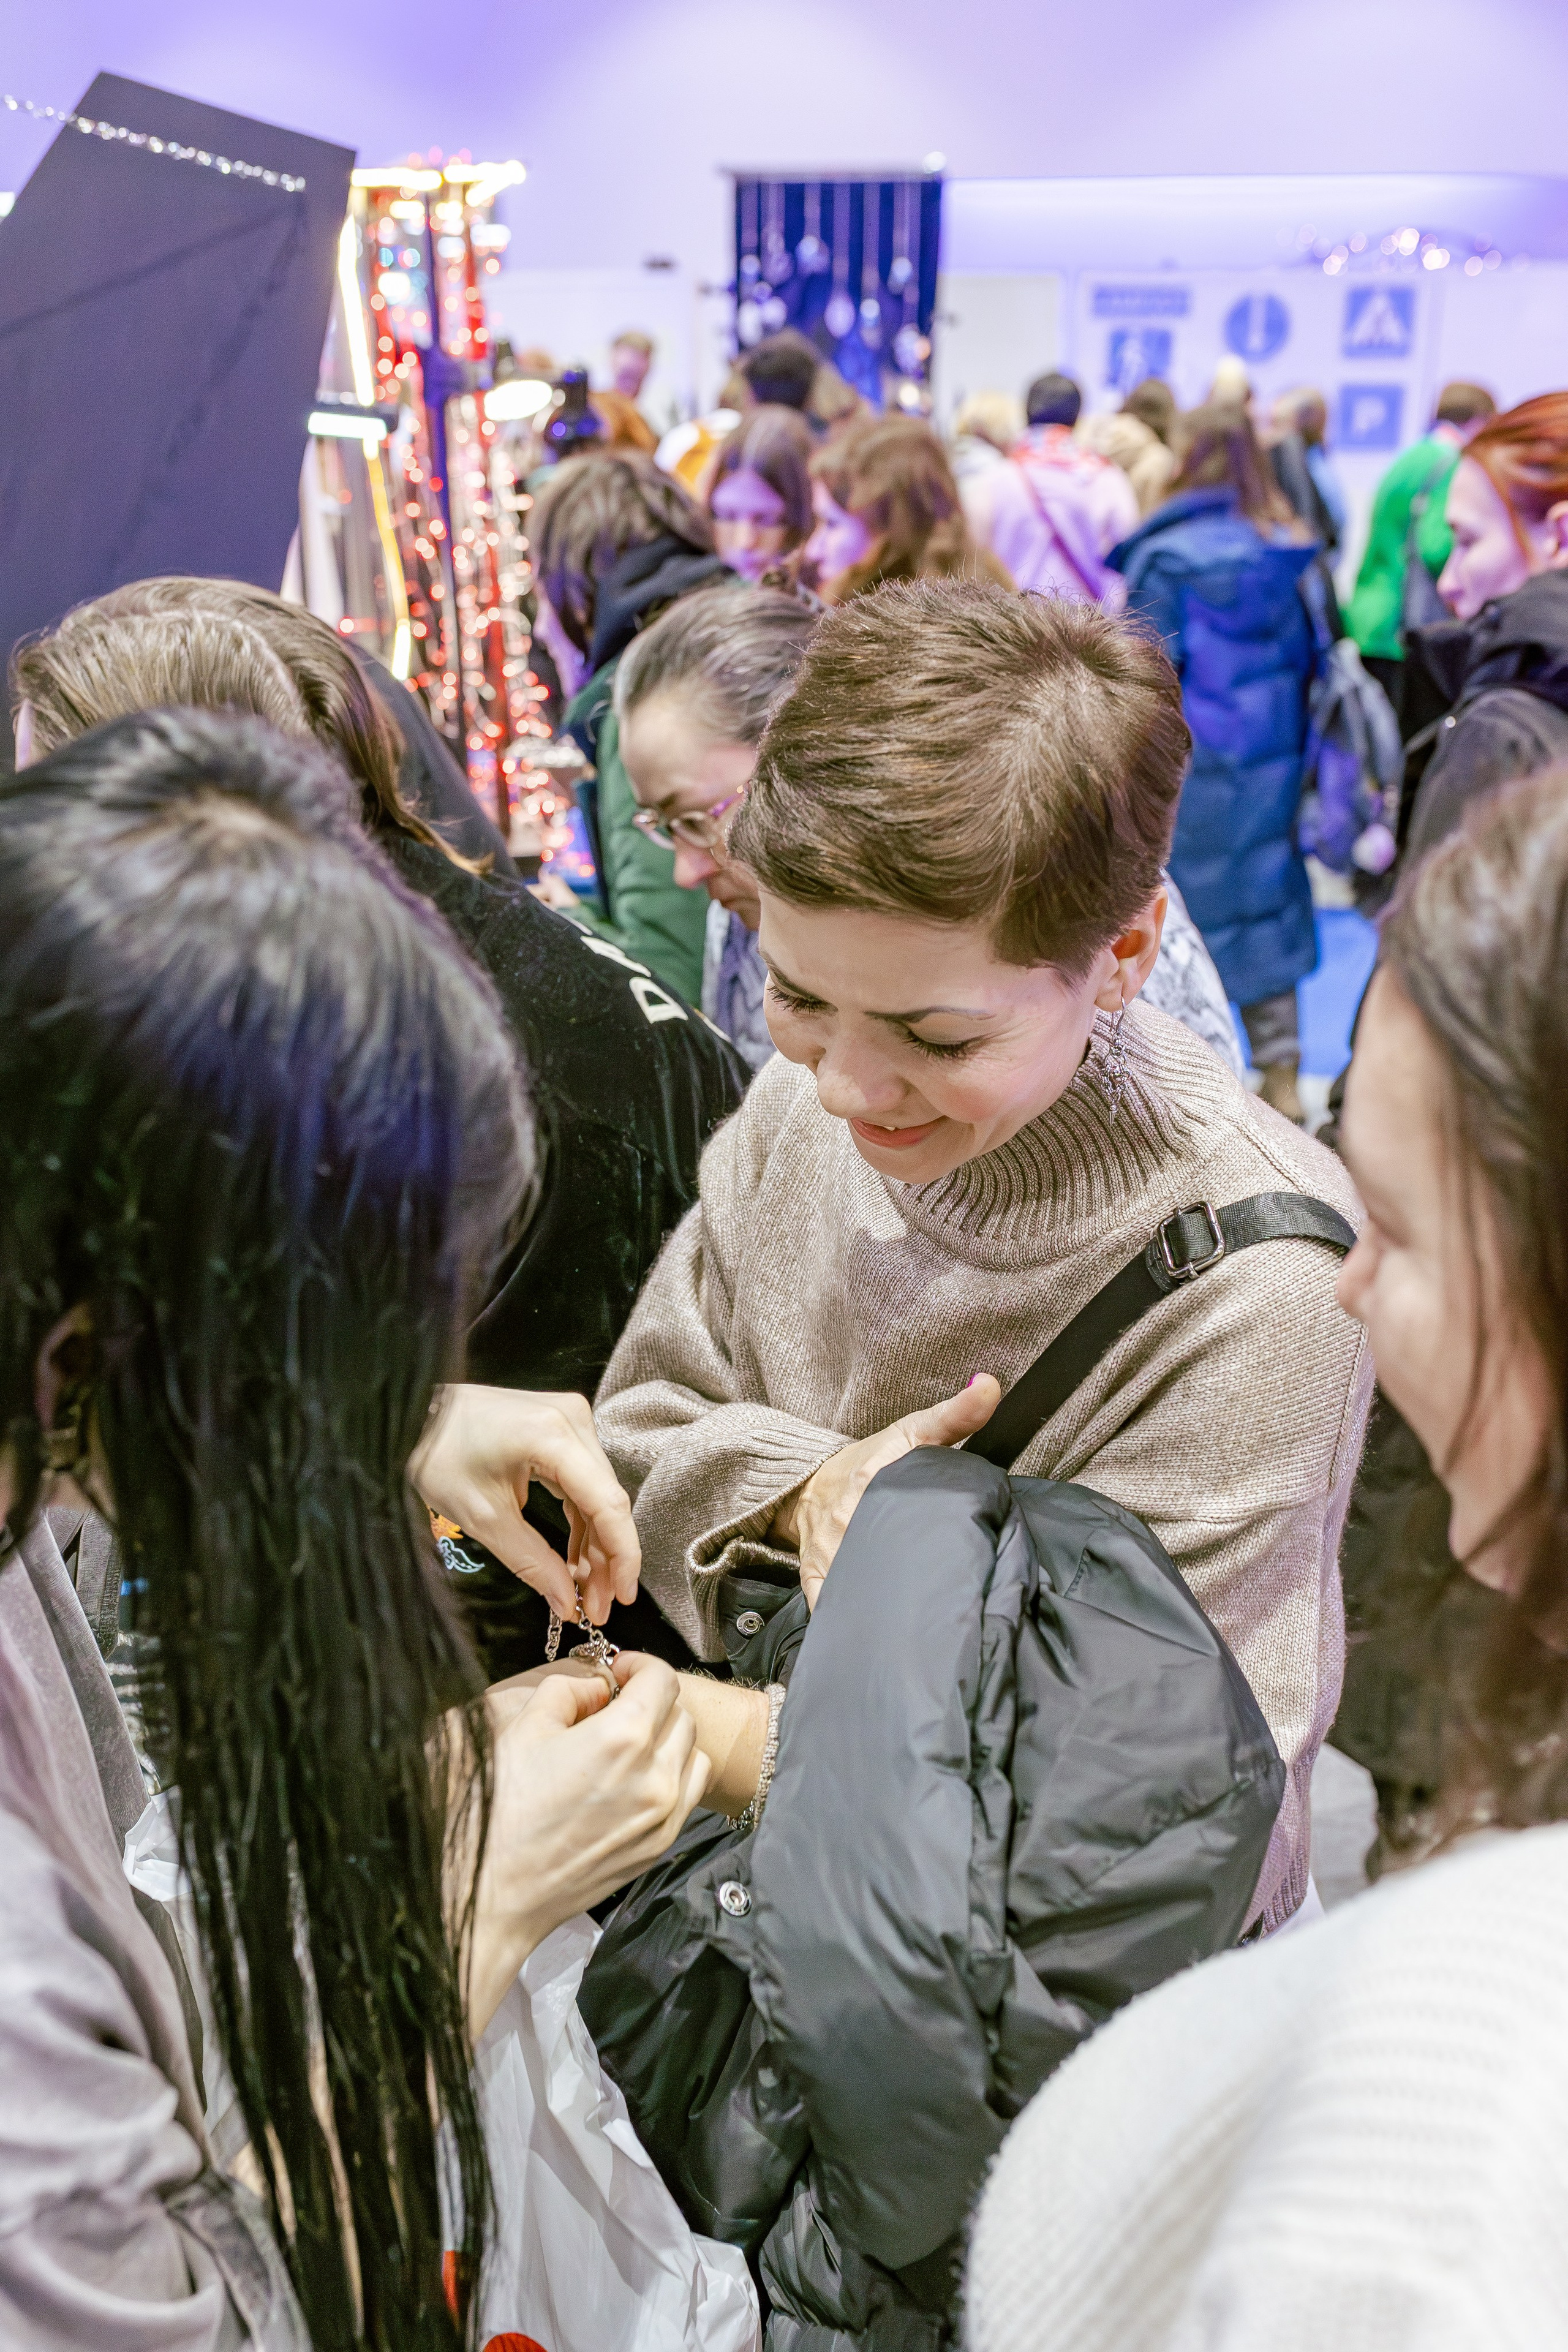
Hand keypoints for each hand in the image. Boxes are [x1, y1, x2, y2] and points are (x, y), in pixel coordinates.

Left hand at [410, 1383, 638, 1624]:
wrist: (415, 1413)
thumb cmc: (438, 1455)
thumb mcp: (482, 1517)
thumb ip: (531, 1562)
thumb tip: (566, 1603)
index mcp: (555, 1436)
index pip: (608, 1504)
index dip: (622, 1556)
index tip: (622, 1597)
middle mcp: (573, 1421)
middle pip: (606, 1500)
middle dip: (605, 1558)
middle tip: (597, 1607)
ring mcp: (569, 1421)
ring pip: (597, 1494)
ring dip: (594, 1543)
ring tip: (586, 1591)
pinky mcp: (560, 1428)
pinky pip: (581, 1481)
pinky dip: (580, 1519)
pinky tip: (575, 1558)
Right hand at [464, 1654, 708, 2036]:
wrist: (495, 1888)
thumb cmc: (501, 1808)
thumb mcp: (525, 1727)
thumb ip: (569, 1691)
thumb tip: (598, 1688)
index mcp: (624, 1736)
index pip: (662, 1679)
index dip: (640, 1665)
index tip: (620, 1672)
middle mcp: (656, 1774)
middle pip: (680, 1713)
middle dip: (652, 1700)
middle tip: (617, 1706)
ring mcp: (664, 1815)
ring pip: (692, 1752)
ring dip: (668, 1737)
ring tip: (630, 1744)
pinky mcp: (660, 1845)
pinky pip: (689, 1793)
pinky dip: (674, 1775)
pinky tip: (637, 1779)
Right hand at [772, 1375, 1001, 1609]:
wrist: (809, 1485)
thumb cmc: (868, 1460)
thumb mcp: (912, 1430)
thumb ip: (956, 1413)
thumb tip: (991, 1386)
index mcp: (872, 1483)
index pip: (914, 1517)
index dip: (943, 1539)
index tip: (969, 1557)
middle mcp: (847, 1522)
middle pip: (896, 1559)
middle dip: (925, 1578)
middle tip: (959, 1596)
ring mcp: (829, 1555)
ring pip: (867, 1591)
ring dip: (896, 1607)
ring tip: (930, 1622)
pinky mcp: (815, 1580)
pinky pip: (834, 1613)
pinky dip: (857, 1627)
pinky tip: (886, 1639)